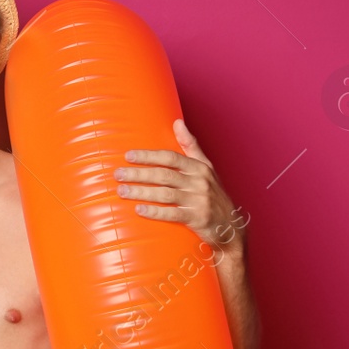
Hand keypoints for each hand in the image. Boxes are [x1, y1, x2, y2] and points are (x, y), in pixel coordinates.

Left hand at [114, 118, 247, 255]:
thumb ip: (190, 146)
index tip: (128, 156)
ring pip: (165, 194)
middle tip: (117, 174)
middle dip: (139, 174)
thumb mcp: (206, 167)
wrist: (231, 226)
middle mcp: (199, 182)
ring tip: (121, 191)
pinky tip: (139, 210)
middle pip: (164, 175)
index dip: (149, 156)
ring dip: (141, 192)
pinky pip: (173, 215)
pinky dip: (155, 212)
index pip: (171, 158)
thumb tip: (177, 122)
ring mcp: (199, 201)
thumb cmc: (213, 194)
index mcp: (199, 168)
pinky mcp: (197, 219)